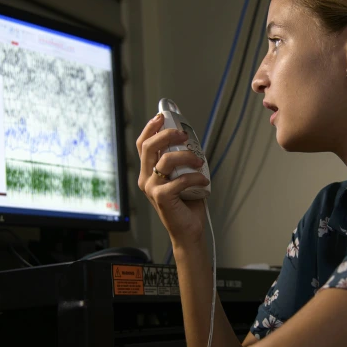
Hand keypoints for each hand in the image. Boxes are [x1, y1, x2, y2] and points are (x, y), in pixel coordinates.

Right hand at [136, 113, 209, 247]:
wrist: (188, 230)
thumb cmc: (186, 203)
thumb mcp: (181, 176)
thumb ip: (180, 161)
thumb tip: (189, 139)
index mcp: (148, 172)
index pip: (142, 144)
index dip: (150, 128)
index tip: (162, 116)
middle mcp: (145, 179)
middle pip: (149, 147)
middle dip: (167, 135)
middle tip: (184, 135)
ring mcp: (151, 188)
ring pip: (165, 160)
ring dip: (186, 156)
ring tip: (199, 161)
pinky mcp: (161, 197)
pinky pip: (179, 179)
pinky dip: (195, 176)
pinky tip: (204, 179)